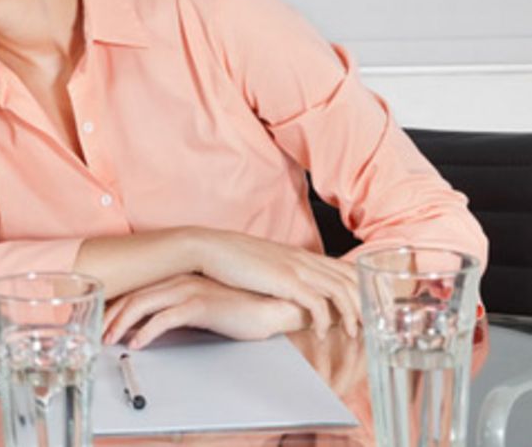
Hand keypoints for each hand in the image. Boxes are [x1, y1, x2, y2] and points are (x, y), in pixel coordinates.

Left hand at [102, 274, 306, 348]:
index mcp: (178, 278)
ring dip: (122, 324)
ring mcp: (190, 290)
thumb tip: (150, 326)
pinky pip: (165, 318)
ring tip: (111, 340)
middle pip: (134, 297)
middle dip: (111, 316)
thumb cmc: (238, 310)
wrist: (271, 308)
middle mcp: (180, 280)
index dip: (116, 306)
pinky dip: (146, 331)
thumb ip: (176, 311)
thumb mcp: (199, 308)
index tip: (102, 321)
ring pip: (143, 305)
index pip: (137, 290)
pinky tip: (138, 343)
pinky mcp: (201, 305)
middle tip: (97, 334)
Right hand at [192, 228, 359, 338]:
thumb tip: (291, 291)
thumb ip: (285, 274)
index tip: (370, 309)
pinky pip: (317, 303)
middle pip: (352, 281)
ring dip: (352, 316)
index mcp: (303, 255)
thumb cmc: (232, 258)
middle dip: (367, 306)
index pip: (347, 269)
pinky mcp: (285, 280)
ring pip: (342, 292)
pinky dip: (325, 320)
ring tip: (353, 335)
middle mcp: (306, 260)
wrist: (209, 248)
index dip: (363, 289)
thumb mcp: (266, 264)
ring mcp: (297, 268)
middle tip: (373, 328)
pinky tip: (321, 334)